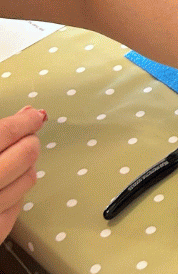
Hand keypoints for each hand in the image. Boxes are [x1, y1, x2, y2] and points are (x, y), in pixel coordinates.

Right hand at [0, 106, 45, 239]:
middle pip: (25, 154)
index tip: (33, 116)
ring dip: (24, 167)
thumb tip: (27, 113)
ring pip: (28, 179)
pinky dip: (14, 193)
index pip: (6, 132)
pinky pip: (17, 206)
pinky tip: (1, 188)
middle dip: (28, 142)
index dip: (24, 121)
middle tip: (22, 139)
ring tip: (11, 162)